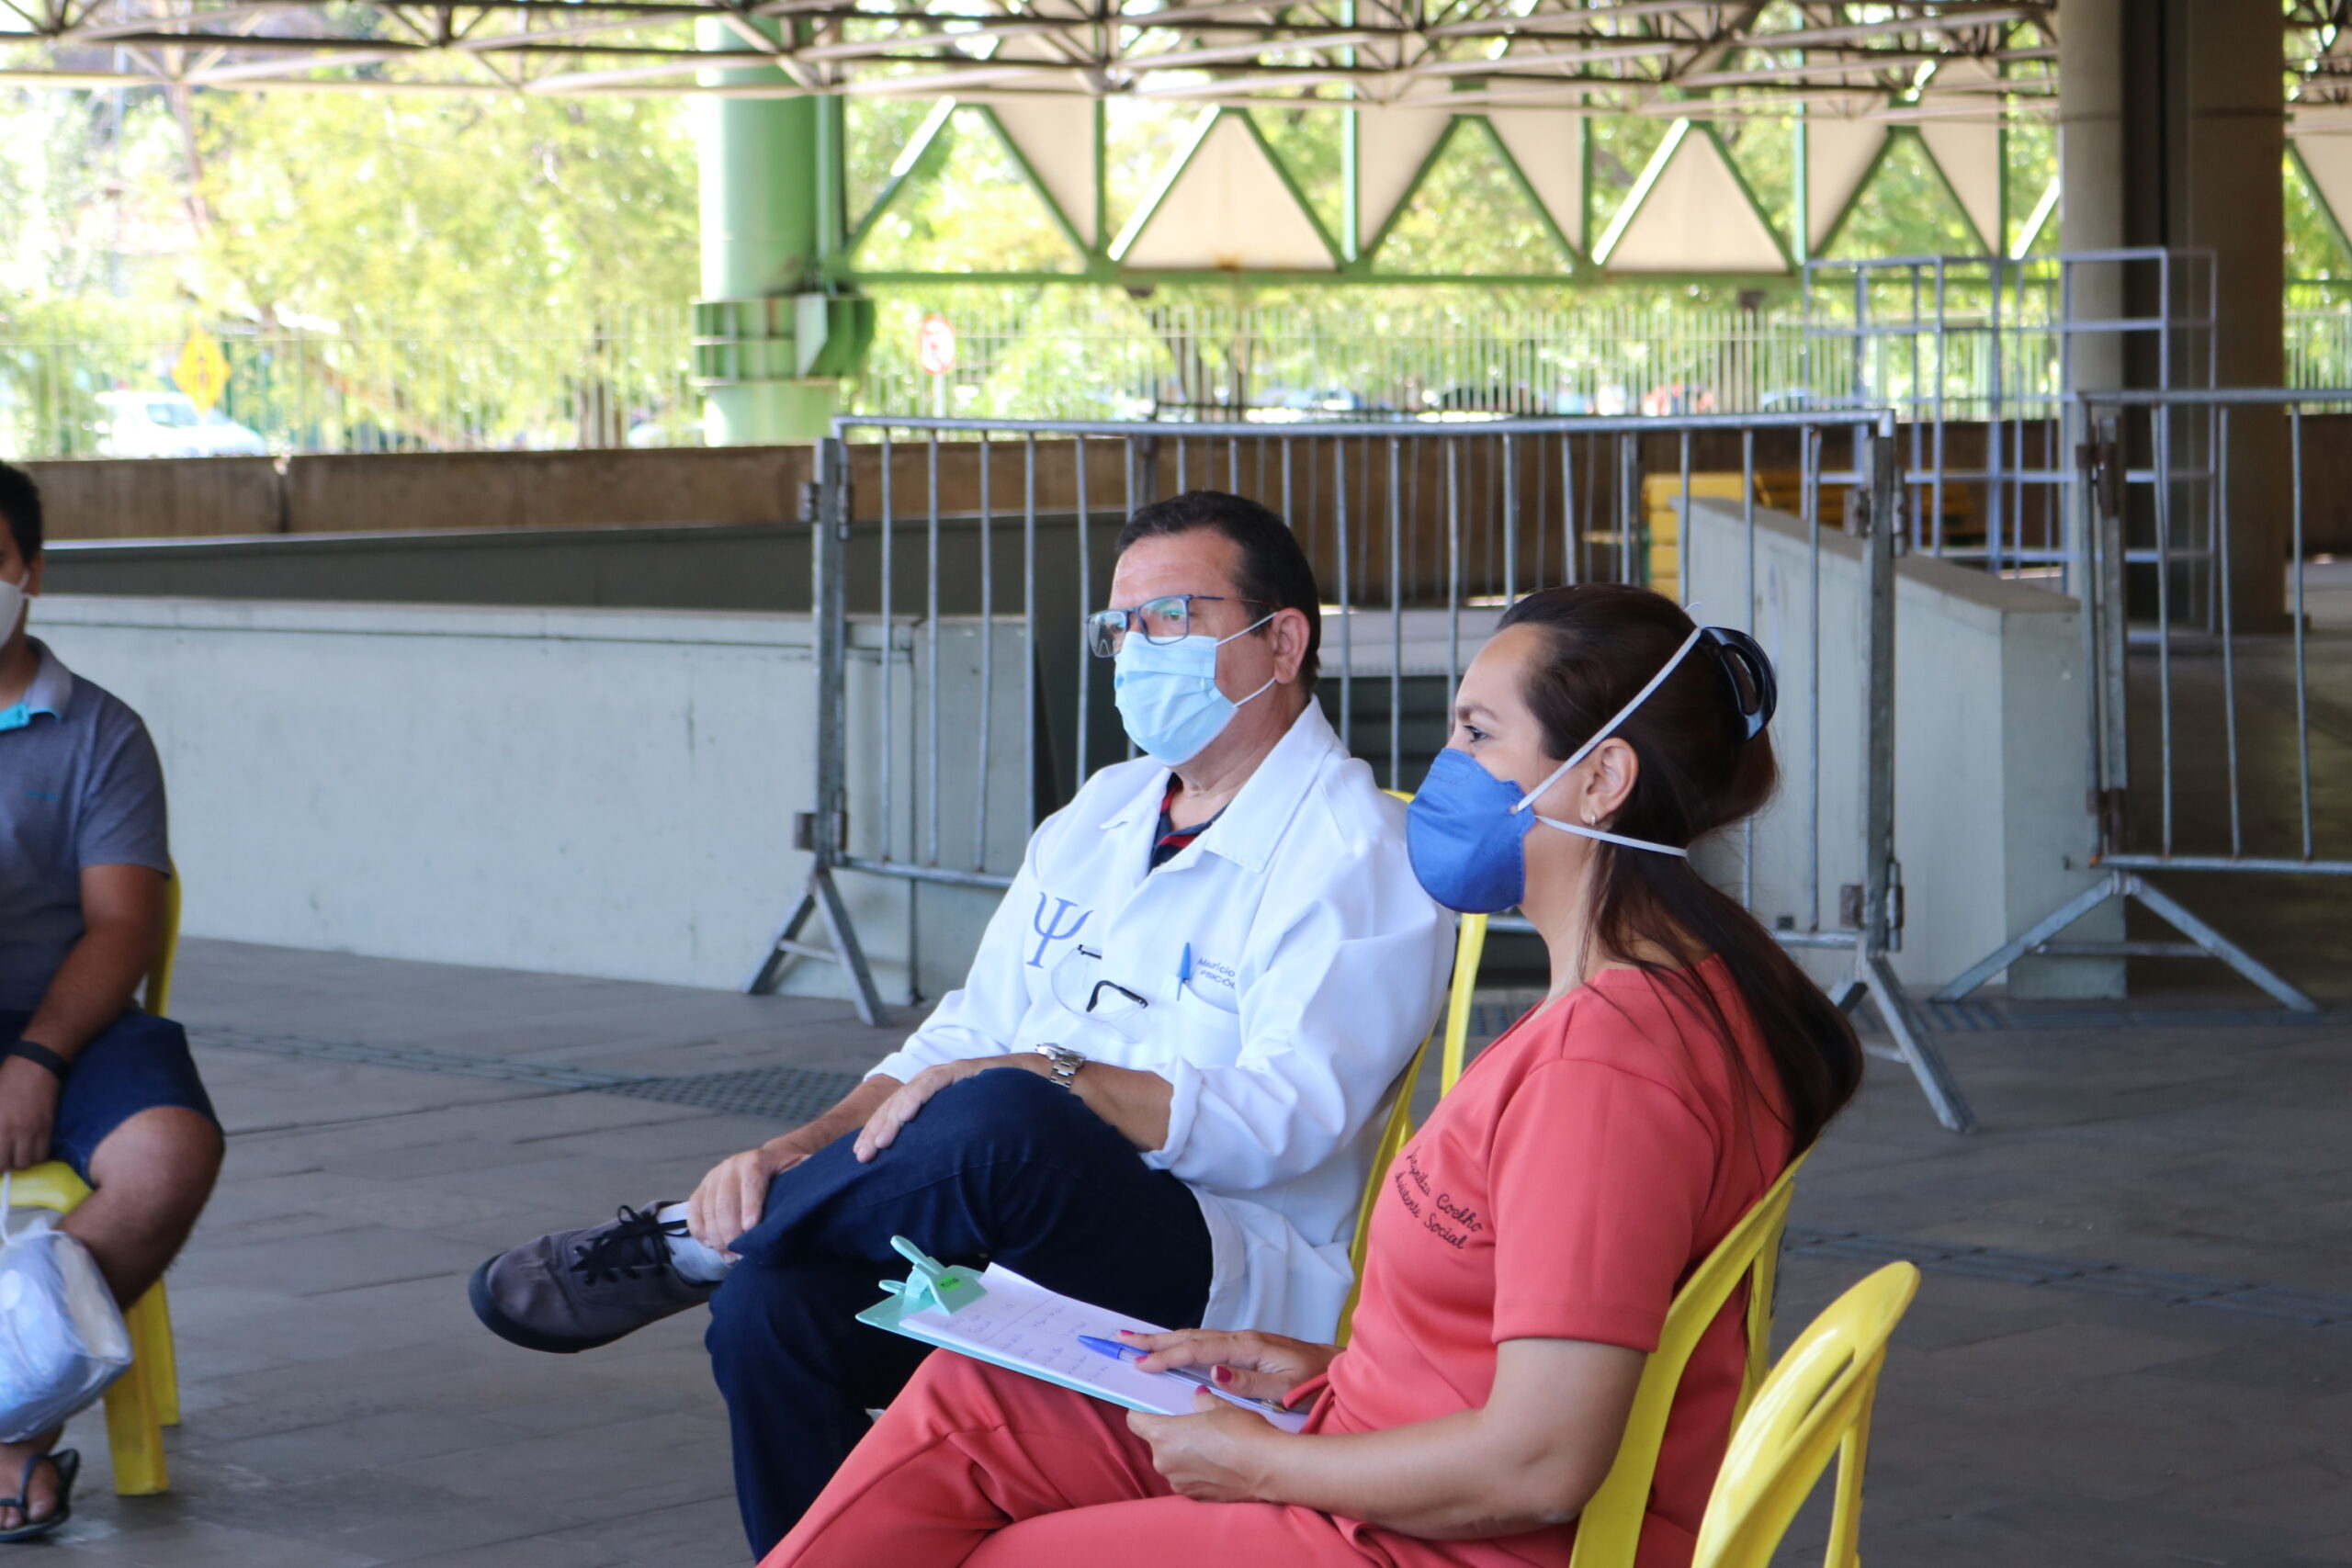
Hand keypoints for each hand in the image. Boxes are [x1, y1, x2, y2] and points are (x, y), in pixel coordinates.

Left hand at [0, 1057, 59, 1171]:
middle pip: (6, 1165)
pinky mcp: (47, 1128)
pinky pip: (43, 1154)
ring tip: (18, 1152)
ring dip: (20, 1161)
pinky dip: (35, 1155)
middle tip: (3, 1156)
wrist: (35, 1067)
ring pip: (26, 1163)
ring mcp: (31, 1131)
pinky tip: (31, 1147)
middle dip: (3, 1164)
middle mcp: (11, 1132)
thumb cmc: (5, 1082)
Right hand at [685, 1129, 825, 1253]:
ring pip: (707, 1210)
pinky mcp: (702, 1189)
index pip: (751, 1183)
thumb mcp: (802, 1169)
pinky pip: (694, 1213)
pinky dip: (700, 1232)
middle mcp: (731, 1165)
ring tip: (729, 1255)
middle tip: (739, 1254)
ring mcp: (713, 1177)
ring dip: (716, 1236)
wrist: (770, 1160)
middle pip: (724, 1201)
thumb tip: (826, 1188)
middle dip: (730, 1231)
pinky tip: (712, 1246)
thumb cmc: (790, 1172)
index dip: (750, 1206)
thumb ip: (809, 1177)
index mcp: (756, 1160)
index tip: (751, 1230)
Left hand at [851, 1056, 1042, 1162]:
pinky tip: (905, 1115)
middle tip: (862, 1156)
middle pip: (897, 1104)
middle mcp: (941, 1086)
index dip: (879, 1133)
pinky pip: (935, 1082)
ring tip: (879, 1141)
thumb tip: (940, 1190)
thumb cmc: (1017, 1116)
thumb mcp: (977, 1137)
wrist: (1050, 1087)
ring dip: (891, 1117)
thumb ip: (957, 1152)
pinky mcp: (966, 1069)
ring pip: (910, 1093)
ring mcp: (952, 1075)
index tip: (863, 1158)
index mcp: (940, 1103)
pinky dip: (917, 1097)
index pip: (900, 1115)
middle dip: (876, 1129)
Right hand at [1119, 1327, 1338, 1405]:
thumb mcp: (1285, 1389)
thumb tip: (1214, 1373)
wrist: (1336, 1367)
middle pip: (1190, 1337)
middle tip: (1121, 1340)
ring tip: (1135, 1340)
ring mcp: (1242, 1341)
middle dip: (1155, 1340)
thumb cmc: (1314, 1381)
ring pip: (1195, 1337)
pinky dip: (1182, 1343)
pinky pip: (1205, 1343)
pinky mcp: (1244, 1348)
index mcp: (1247, 1347)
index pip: (1198, 1350)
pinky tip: (1171, 1347)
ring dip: (1164, 1339)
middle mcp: (1241, 1339)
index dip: (1168, 1357)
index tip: (1141, 1364)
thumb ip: (1249, 1382)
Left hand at [1128, 1391, 1286, 1501]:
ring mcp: (1178, 1483)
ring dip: (1183, 1454)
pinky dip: (1195, 1471)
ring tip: (1211, 1446)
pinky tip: (1217, 1463)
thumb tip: (1198, 1397)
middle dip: (1170, 1433)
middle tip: (1194, 1425)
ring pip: (1171, 1461)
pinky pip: (1186, 1478)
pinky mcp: (1193, 1497)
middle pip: (1155, 1442)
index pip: (1135, 1420)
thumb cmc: (1244, 1433)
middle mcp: (1163, 1462)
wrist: (1269, 1469)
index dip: (1142, 1412)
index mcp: (1163, 1435)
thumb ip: (1202, 1401)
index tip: (1152, 1408)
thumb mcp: (1221, 1407)